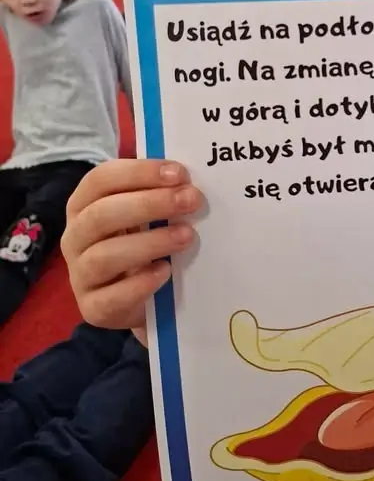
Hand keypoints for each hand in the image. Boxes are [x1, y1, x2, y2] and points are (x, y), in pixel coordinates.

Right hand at [61, 159, 203, 345]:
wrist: (139, 299)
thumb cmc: (141, 243)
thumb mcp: (145, 216)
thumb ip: (158, 195)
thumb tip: (188, 182)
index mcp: (84, 205)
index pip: (101, 179)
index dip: (139, 173)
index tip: (179, 174)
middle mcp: (75, 237)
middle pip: (101, 214)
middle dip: (150, 204)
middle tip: (191, 200)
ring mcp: (80, 275)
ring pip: (104, 255)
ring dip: (150, 242)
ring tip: (186, 236)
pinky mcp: (94, 308)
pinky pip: (112, 296)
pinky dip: (141, 283)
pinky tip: (166, 271)